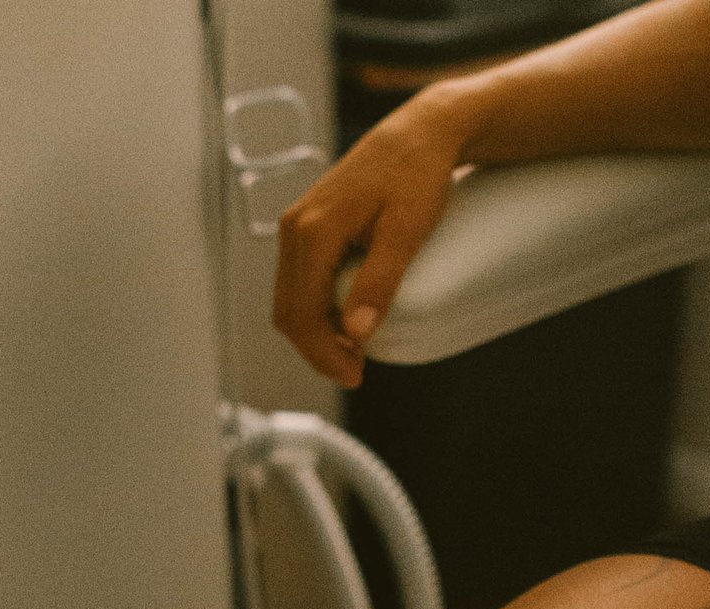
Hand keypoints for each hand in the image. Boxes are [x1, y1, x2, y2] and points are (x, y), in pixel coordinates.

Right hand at [271, 93, 474, 388]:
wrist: (421, 131)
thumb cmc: (420, 175)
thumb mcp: (407, 230)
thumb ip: (380, 280)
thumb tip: (357, 333)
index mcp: (312, 231)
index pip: (301, 313)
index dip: (323, 353)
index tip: (355, 376)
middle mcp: (294, 228)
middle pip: (288, 311)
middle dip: (317, 349)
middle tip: (356, 371)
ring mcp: (296, 224)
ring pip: (289, 298)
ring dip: (314, 331)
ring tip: (353, 350)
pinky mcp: (306, 224)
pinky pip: (298, 279)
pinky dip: (315, 308)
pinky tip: (344, 319)